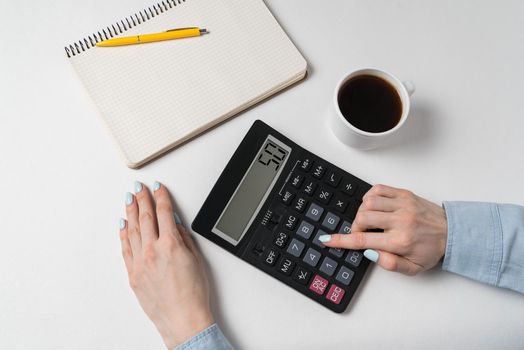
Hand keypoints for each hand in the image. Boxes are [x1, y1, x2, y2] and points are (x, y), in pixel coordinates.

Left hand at [119, 181, 212, 348]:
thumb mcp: (196, 259)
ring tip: (129, 199)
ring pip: (132, 230)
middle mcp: (152, 251)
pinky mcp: (133, 274)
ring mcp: (140, 263)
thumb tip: (173, 225)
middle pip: (146, 218)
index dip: (160, 197)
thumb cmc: (193, 294)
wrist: (183, 319)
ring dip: (131, 212)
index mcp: (170, 245)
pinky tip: (123, 224)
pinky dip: (123, 234)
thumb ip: (183, 238)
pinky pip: (125, 248)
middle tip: (139, 188)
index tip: (158, 188)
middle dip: (142, 199)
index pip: (164, 213)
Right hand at [321, 184, 447, 275]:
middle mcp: (400, 221)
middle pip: (362, 218)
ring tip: (371, 220)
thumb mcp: (412, 268)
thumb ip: (389, 264)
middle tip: (363, 232)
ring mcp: (402, 204)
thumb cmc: (431, 250)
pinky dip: (370, 197)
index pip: (362, 240)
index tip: (326, 240)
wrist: (452, 232)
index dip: (340, 241)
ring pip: (367, 202)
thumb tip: (369, 252)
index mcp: (400, 241)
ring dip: (363, 211)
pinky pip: (378, 189)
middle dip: (356, 226)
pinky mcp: (404, 194)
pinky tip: (375, 206)